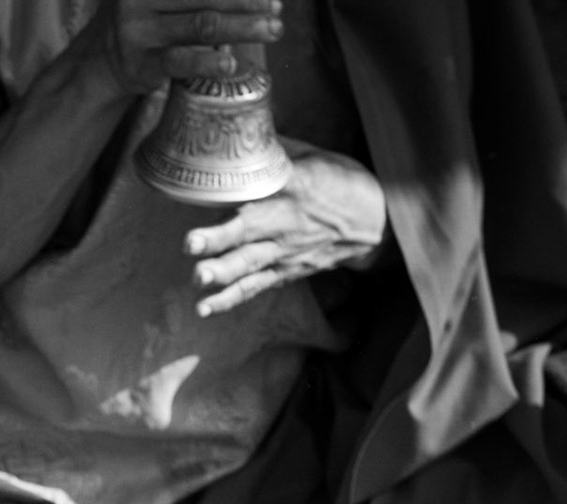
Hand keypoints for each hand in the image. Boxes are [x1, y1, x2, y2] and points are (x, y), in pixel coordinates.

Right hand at [90, 0, 283, 96]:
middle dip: (248, 1)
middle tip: (277, 7)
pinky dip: (207, 61)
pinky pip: (180, 60)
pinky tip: (230, 62)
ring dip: (243, 27)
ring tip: (273, 29)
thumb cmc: (147, 19)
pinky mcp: (142, 63)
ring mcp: (140, 30)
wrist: (100, 62)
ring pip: (202, 24)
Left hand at [186, 142, 387, 315]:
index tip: (215, 182)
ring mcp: (286, 249)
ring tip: (198, 277)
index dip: (242, 184)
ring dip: (222, 272)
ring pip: (250, 262)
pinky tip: (203, 308)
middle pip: (250, 229)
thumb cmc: (338, 182)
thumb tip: (235, 132)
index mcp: (295, 184)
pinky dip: (229, 299)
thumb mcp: (312, 157)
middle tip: (191, 242)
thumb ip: (273, 151)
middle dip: (219, 237)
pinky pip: (255, 287)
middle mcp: (288, 219)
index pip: (267, 182)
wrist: (375, 222)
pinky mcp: (285, 272)